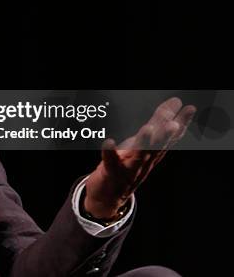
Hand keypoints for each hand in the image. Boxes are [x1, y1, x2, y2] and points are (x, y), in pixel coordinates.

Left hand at [84, 97, 195, 218]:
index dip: (181, 123)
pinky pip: (111, 162)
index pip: (170, 137)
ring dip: (143, 143)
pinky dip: (109, 152)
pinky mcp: (112, 173)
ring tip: (147, 129)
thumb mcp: (144, 142)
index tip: (189, 109)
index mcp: (153, 153)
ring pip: (139, 156)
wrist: (108, 196)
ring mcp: (129, 169)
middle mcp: (145, 161)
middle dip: (165, 136)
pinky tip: (108, 141)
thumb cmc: (127, 163)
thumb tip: (175, 102)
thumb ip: (158, 123)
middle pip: (157, 147)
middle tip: (173, 124)